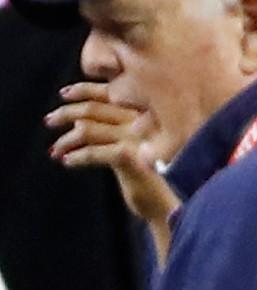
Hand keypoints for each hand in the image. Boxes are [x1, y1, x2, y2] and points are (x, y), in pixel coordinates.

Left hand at [46, 83, 178, 225]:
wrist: (173, 200)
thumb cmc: (157, 174)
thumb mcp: (140, 144)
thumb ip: (119, 128)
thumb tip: (81, 120)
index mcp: (146, 111)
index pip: (110, 92)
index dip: (84, 90)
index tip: (65, 94)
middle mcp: (141, 119)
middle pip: (94, 108)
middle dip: (67, 112)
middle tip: (50, 120)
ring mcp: (135, 137)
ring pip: (88, 129)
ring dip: (66, 140)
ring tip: (55, 149)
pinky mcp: (128, 156)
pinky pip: (92, 152)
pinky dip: (76, 157)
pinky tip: (68, 162)